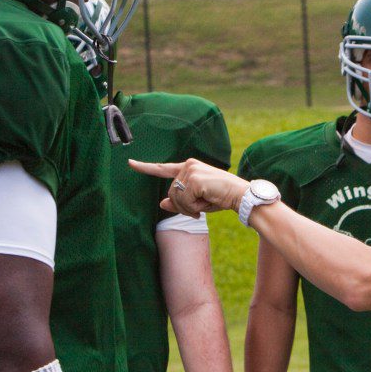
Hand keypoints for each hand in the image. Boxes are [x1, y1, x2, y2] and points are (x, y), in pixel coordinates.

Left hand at [128, 158, 249, 218]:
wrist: (240, 195)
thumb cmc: (221, 197)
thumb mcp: (197, 201)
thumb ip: (179, 202)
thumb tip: (161, 203)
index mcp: (188, 167)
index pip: (163, 168)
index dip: (145, 167)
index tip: (130, 163)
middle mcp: (188, 165)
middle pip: (171, 193)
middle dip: (183, 206)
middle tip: (199, 208)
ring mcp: (191, 170)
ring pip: (176, 199)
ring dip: (189, 208)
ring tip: (205, 203)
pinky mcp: (194, 179)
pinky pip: (185, 201)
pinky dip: (195, 207)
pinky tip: (207, 201)